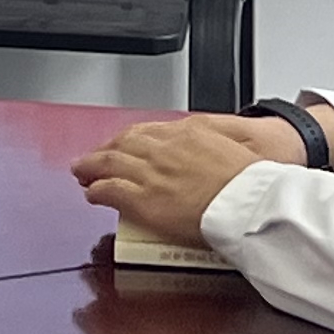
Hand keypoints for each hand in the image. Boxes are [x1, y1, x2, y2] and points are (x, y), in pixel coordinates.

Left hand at [71, 113, 305, 238]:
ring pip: (110, 163)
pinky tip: (91, 194)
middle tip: (93, 157)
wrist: (251, 203)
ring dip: (92, 167)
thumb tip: (209, 146)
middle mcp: (164, 148)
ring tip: (82, 172)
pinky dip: (97, 190)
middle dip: (105, 149)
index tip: (122, 143)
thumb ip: (215, 142)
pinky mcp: (144, 199)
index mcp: (188, 132)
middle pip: (124, 143)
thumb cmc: (251, 183)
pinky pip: (110, 190)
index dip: (130, 138)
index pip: (148, 130)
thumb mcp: (237, 146)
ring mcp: (151, 173)